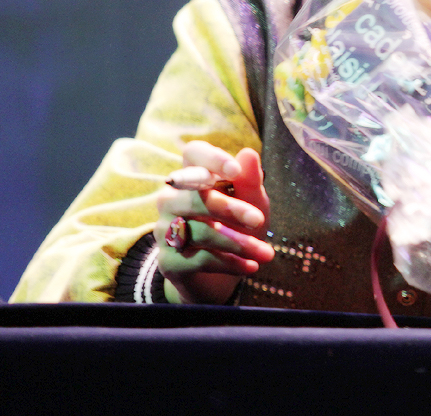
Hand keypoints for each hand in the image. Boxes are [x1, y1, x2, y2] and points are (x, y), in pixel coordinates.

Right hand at [154, 142, 274, 303]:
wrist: (221, 276)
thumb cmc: (237, 226)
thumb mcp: (252, 203)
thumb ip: (249, 181)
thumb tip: (248, 153)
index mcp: (193, 177)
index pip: (193, 155)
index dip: (211, 159)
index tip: (235, 171)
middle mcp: (171, 200)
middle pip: (195, 197)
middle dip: (230, 209)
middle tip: (259, 220)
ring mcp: (165, 231)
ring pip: (200, 232)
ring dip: (238, 243)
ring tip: (265, 253)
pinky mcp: (168, 262)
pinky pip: (200, 259)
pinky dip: (230, 263)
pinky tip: (251, 266)